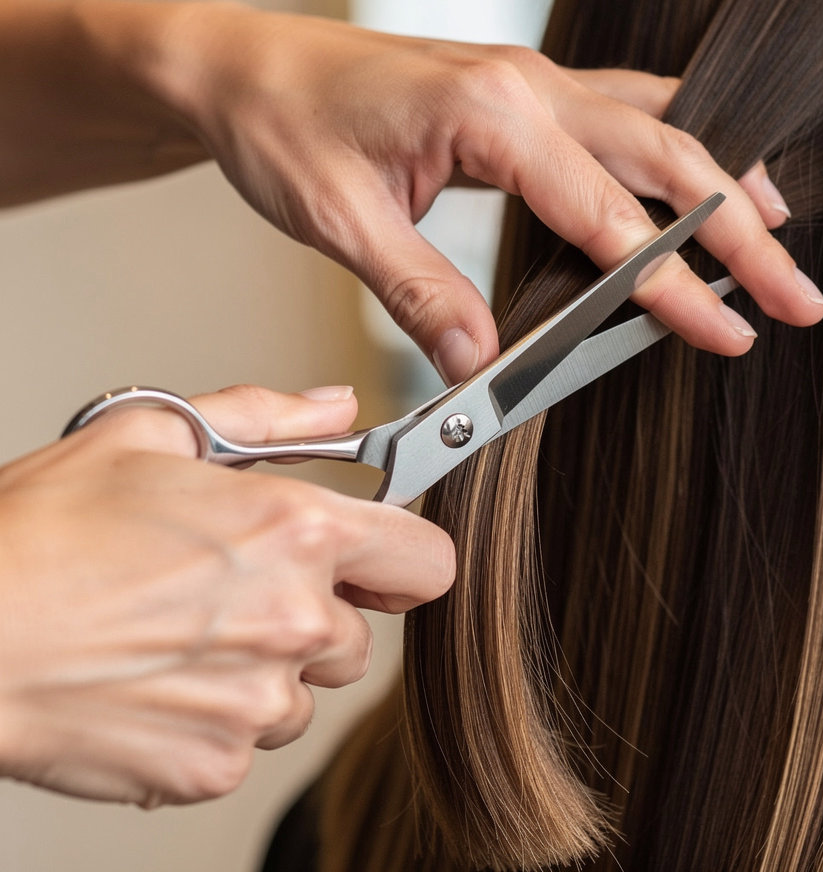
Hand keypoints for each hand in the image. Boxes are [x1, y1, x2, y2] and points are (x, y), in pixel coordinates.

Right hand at [0, 385, 454, 806]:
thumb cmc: (44, 534)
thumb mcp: (155, 434)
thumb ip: (269, 418)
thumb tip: (335, 406)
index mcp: (297, 532)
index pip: (428, 561)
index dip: (404, 555)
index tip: (377, 557)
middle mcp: (294, 621)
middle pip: (362, 633)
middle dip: (319, 612)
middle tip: (242, 587)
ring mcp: (257, 703)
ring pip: (306, 690)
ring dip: (268, 667)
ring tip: (187, 630)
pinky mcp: (214, 766)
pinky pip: (251, 740)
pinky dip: (219, 716)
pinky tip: (161, 676)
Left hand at [140, 3, 822, 382]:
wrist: (244, 64)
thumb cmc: (283, 124)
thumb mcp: (339, 220)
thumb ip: (419, 294)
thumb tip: (481, 365)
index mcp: (488, 112)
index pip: (607, 214)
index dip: (671, 284)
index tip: (729, 331)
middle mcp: (526, 84)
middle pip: (667, 156)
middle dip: (739, 232)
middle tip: (796, 294)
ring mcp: (529, 81)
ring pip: (658, 124)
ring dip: (723, 179)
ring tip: (776, 233)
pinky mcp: (520, 93)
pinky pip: (622, 112)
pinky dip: (675, 149)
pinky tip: (698, 178)